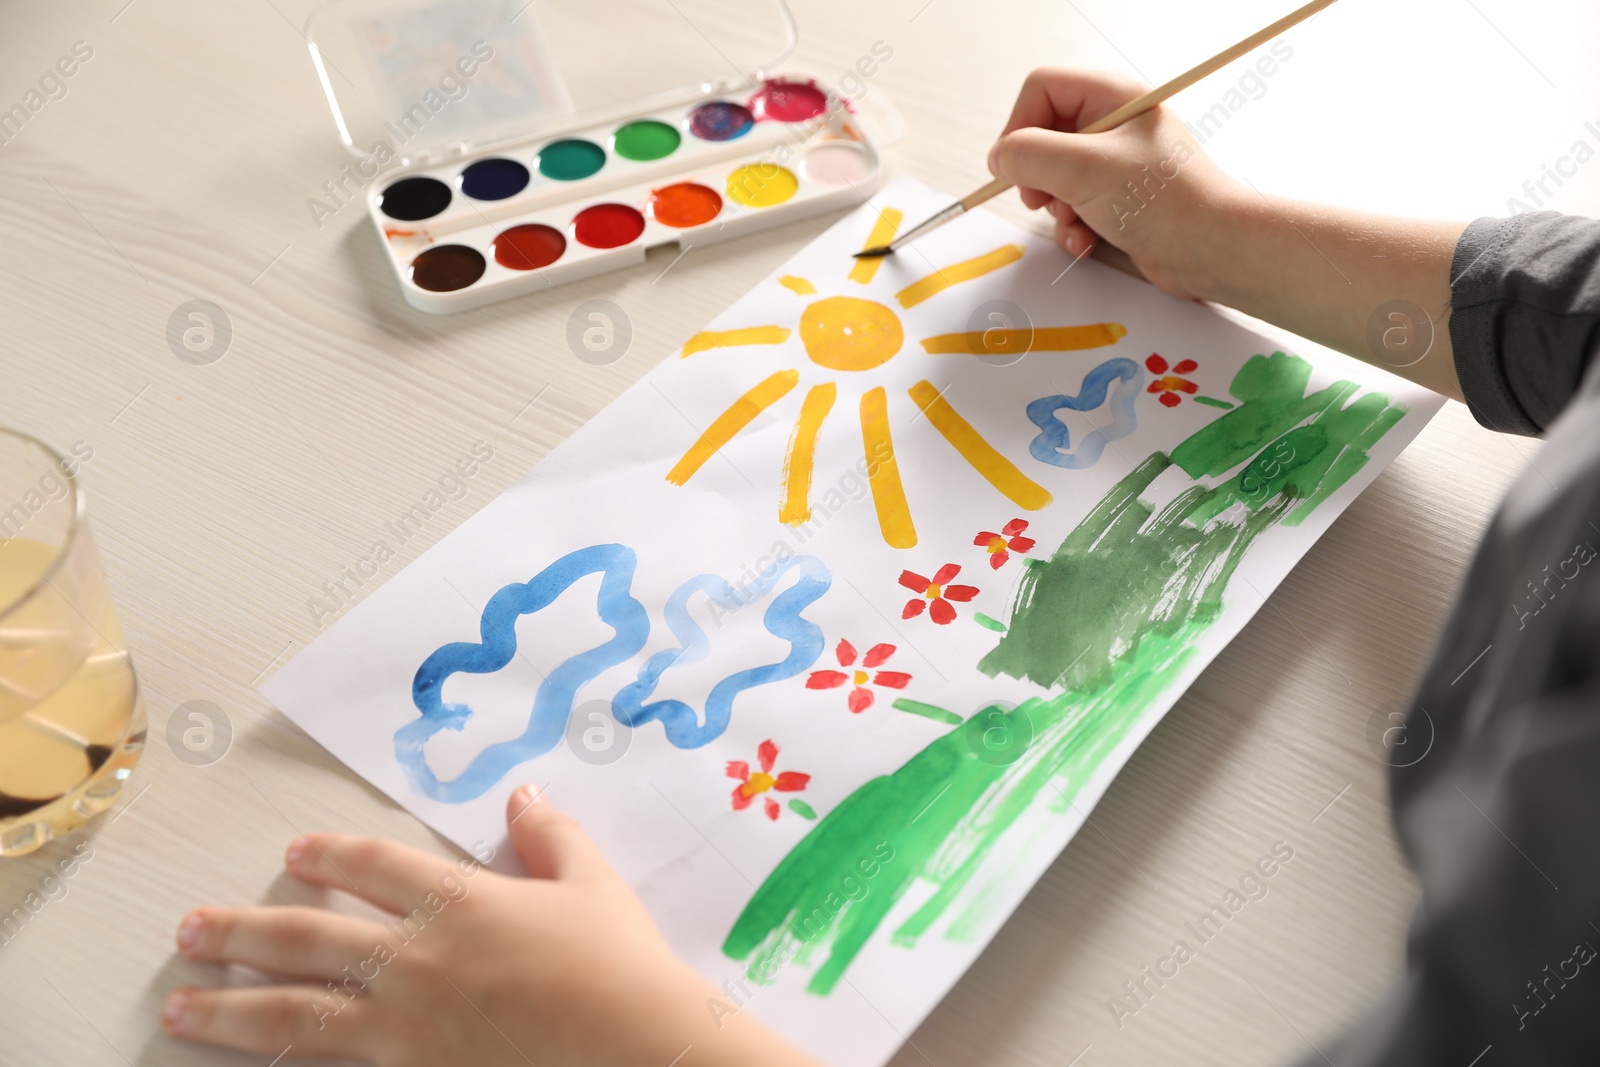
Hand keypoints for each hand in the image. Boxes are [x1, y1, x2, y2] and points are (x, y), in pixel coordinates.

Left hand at [163, 787, 816, 1065]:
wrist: (637, 1048)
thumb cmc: (619, 965)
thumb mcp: (591, 883)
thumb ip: (549, 836)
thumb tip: (523, 795)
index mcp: (458, 902)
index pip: (372, 866)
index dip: (327, 855)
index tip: (295, 853)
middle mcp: (416, 960)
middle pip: (306, 938)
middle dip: (241, 931)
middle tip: (193, 928)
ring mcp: (405, 1027)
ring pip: (294, 1013)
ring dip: (230, 1006)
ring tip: (180, 1004)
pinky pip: (330, 1066)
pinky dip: (284, 1062)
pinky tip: (252, 1062)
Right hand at [987, 67, 1465, 398]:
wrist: (1214, 250)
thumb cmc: (1165, 202)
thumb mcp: (1082, 170)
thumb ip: (1028, 156)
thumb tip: (999, 158)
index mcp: (1112, 97)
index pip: (1041, 89)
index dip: (1019, 126)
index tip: (1015, 166)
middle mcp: (1114, 125)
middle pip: (1043, 135)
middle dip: (1036, 175)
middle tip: (1043, 198)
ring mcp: (1116, 164)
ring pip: (1054, 177)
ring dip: (1054, 208)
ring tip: (1074, 222)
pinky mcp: (1119, 199)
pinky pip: (1074, 206)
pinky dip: (1072, 227)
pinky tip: (1085, 241)